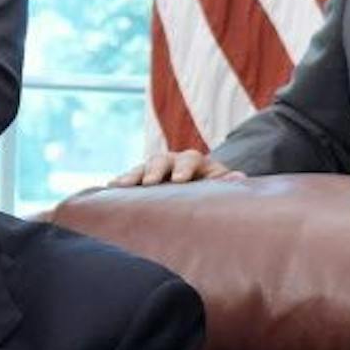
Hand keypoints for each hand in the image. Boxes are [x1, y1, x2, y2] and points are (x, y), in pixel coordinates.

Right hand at [110, 151, 244, 186]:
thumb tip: (240, 178)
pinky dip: (121, 182)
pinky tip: (109, 187)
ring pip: (142, 168)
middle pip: (161, 160)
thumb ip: (228, 182)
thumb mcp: (221, 185)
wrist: (201, 190)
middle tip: (149, 183)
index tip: (179, 181)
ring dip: (132, 176)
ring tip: (120, 185)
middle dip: (154, 171)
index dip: (184, 169)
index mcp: (195, 162)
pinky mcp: (142, 180)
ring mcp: (156, 170)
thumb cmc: (213, 190)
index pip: (190, 159)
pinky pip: (129, 179)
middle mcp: (173, 161)